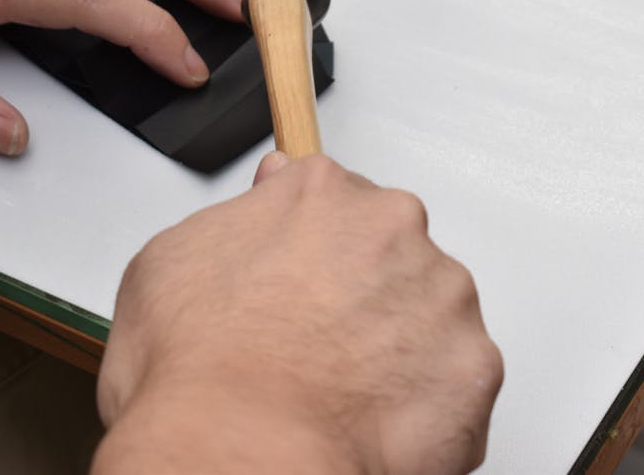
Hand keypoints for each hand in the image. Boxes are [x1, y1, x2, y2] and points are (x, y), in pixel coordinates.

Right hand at [93, 154, 502, 474]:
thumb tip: (262, 203)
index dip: (314, 244)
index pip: (333, 196)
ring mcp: (441, 297)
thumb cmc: (199, 370)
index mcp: (321, 194)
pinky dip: (423, 402)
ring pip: (428, 312)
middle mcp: (391, 230)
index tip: (303, 274)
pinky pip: (454, 380)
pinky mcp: (474, 366)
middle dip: (361, 291)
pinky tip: (371, 420)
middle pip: (388, 250)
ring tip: (341, 389)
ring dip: (397, 343)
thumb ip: (235, 216)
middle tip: (315, 343)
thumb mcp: (170, 260)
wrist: (241, 452)